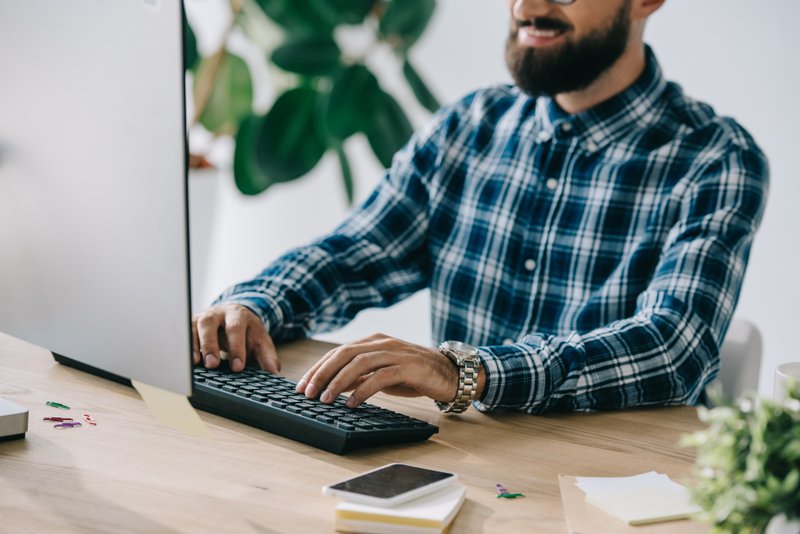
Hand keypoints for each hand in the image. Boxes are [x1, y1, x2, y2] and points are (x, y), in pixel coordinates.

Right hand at [192, 304, 279, 372]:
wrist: (234, 316)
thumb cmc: (246, 332)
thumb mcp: (260, 341)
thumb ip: (267, 356)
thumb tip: (274, 372)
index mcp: (238, 315)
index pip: (236, 328)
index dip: (236, 347)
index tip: (238, 367)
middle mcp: (218, 314)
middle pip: (210, 323)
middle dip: (210, 344)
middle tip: (213, 364)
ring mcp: (202, 317)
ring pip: (194, 326)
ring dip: (193, 345)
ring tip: (195, 364)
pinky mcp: (191, 325)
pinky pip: (184, 333)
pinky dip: (184, 346)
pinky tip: (185, 360)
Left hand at [295, 333, 458, 407]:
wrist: (450, 373)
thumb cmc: (413, 374)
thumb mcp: (382, 373)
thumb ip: (360, 375)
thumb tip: (332, 387)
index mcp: (373, 341)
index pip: (337, 352)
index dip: (317, 368)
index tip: (302, 386)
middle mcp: (382, 343)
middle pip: (344, 354)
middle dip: (322, 373)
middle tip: (307, 393)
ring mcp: (396, 353)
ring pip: (359, 363)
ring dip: (338, 382)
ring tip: (325, 400)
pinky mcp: (409, 367)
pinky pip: (380, 377)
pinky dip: (363, 389)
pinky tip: (352, 403)